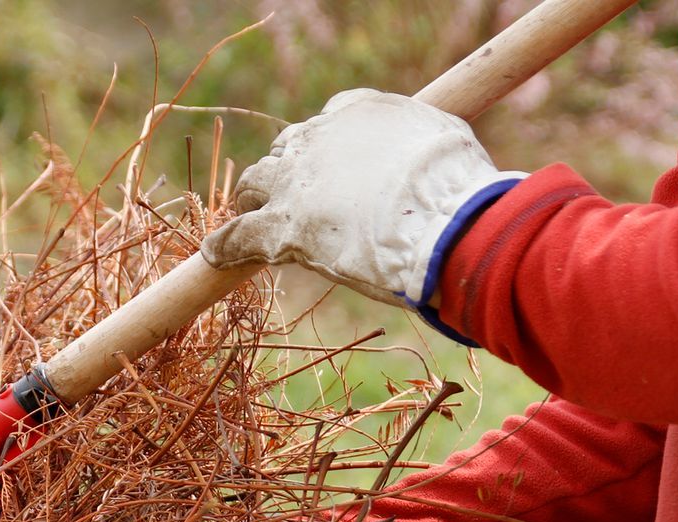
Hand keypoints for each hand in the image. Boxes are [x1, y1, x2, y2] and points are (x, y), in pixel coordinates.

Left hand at [201, 89, 524, 310]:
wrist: (444, 220)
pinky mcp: (283, 227)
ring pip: (258, 181)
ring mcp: (297, 182)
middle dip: (290, 168)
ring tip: (256, 214)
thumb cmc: (459, 187)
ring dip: (256, 197)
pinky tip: (218, 253)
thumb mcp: (447, 144)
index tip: (336, 165)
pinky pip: (239, 233)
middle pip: (289, 146)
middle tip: (294, 194)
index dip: (329, 146)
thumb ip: (425, 150)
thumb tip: (439, 168)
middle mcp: (321, 137)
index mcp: (361, 111)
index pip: (331, 118)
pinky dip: (227, 243)